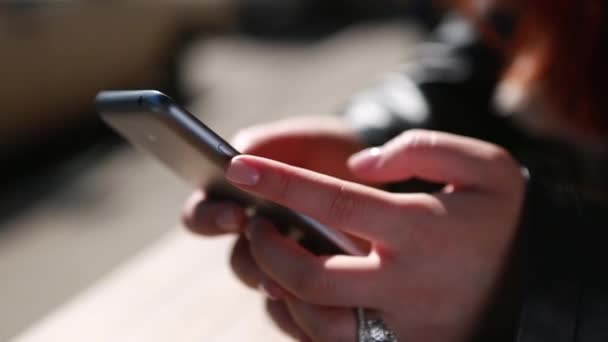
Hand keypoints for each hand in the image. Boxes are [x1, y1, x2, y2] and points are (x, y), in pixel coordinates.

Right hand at [181, 116, 365, 339]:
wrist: (379, 169)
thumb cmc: (328, 150)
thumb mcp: (300, 137)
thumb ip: (266, 144)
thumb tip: (233, 160)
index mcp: (240, 202)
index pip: (201, 217)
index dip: (209, 218)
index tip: (236, 213)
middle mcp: (261, 242)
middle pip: (239, 262)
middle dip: (252, 257)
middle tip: (273, 246)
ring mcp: (290, 269)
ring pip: (270, 291)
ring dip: (282, 282)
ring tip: (299, 277)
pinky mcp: (320, 294)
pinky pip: (304, 319)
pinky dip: (309, 313)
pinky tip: (328, 301)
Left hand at [224, 129, 526, 341]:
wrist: (533, 283)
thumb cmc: (501, 218)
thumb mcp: (486, 165)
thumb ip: (423, 148)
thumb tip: (360, 166)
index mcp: (421, 229)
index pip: (332, 202)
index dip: (280, 182)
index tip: (239, 165)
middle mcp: (406, 284)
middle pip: (309, 276)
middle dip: (265, 246)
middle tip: (253, 220)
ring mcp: (401, 325)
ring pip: (315, 320)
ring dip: (277, 285)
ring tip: (266, 254)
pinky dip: (297, 318)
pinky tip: (289, 291)